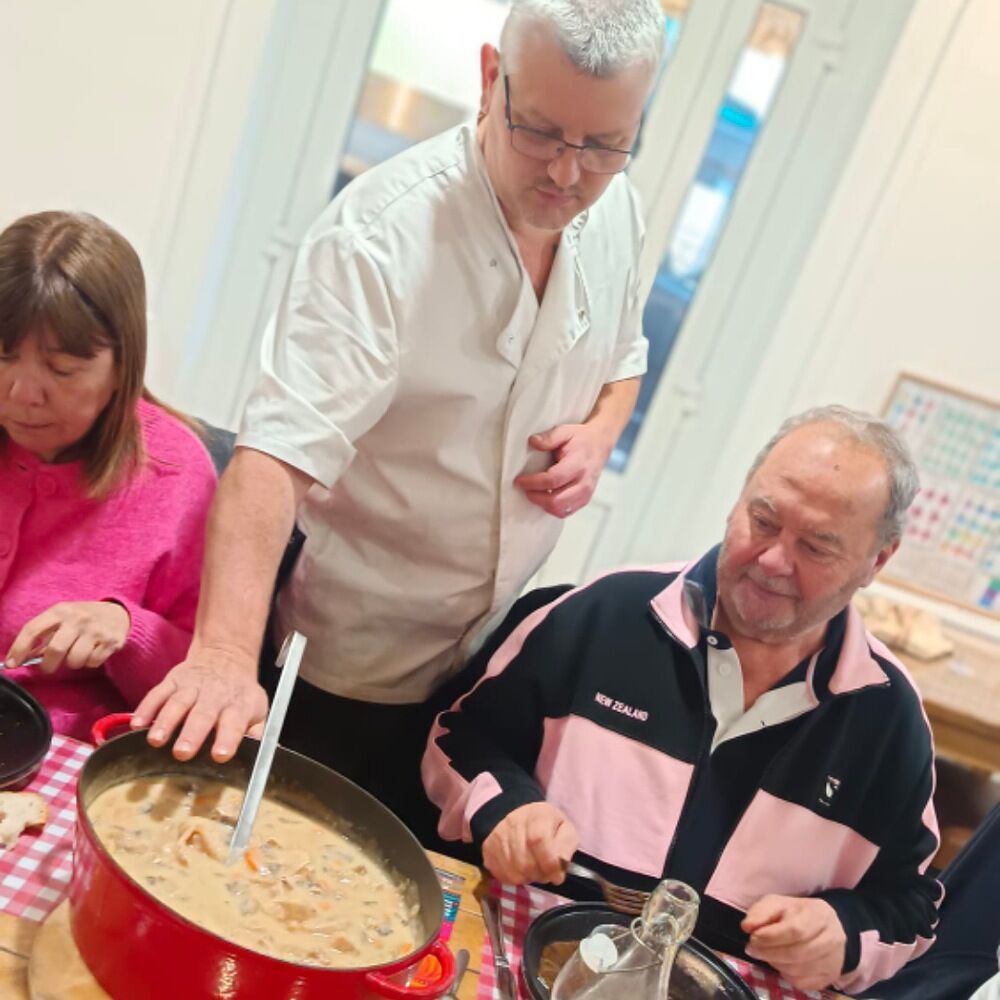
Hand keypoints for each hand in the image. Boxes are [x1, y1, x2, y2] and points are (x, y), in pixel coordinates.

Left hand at [5, 601, 130, 672]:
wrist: (119, 613)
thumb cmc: (83, 618)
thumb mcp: (63, 618)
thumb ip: (43, 635)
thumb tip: (21, 658)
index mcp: (61, 610)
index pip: (33, 629)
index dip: (19, 648)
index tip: (12, 663)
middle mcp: (78, 619)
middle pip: (55, 650)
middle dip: (49, 665)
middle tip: (49, 667)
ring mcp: (96, 630)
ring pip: (75, 660)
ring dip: (73, 663)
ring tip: (77, 655)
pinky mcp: (111, 641)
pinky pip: (93, 662)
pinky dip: (90, 662)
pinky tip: (93, 652)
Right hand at [132, 643, 267, 762]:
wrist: (226, 655)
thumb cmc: (240, 692)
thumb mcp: (258, 708)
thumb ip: (257, 732)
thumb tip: (259, 755)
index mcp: (238, 705)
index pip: (235, 722)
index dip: (228, 738)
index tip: (220, 754)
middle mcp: (214, 694)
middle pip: (203, 714)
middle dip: (192, 733)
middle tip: (183, 752)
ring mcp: (191, 686)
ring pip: (177, 703)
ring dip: (165, 721)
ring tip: (156, 740)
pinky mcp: (172, 680)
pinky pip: (157, 693)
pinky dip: (146, 708)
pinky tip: (137, 724)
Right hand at [482, 802, 578, 884]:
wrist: (515, 814)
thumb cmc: (544, 823)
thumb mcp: (564, 827)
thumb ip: (566, 846)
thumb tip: (560, 866)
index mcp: (536, 816)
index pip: (539, 842)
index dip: (550, 864)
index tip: (558, 875)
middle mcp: (513, 825)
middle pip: (526, 863)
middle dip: (540, 874)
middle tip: (546, 871)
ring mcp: (498, 839)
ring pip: (515, 873)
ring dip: (528, 877)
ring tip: (534, 869)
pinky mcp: (488, 851)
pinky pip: (503, 876)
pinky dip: (515, 878)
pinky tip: (521, 869)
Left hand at [513, 423, 612, 518]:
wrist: (599, 445)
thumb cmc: (581, 439)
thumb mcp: (565, 431)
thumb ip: (549, 437)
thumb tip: (533, 442)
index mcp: (579, 464)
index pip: (553, 480)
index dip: (534, 483)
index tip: (519, 481)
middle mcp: (584, 482)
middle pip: (556, 500)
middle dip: (536, 497)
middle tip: (524, 488)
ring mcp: (586, 494)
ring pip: (560, 510)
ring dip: (543, 504)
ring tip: (533, 493)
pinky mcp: (584, 500)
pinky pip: (565, 512)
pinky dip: (552, 508)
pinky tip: (544, 497)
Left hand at [742, 895, 846, 990]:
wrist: (822, 926)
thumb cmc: (796, 914)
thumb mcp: (776, 904)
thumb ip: (760, 912)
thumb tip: (747, 926)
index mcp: (819, 914)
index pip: (795, 930)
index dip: (770, 938)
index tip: (752, 938)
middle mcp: (833, 938)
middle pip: (797, 953)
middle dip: (769, 953)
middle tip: (753, 950)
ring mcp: (834, 960)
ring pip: (800, 970)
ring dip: (776, 964)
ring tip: (766, 954)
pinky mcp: (830, 976)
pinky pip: (804, 983)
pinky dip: (787, 975)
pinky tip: (781, 963)